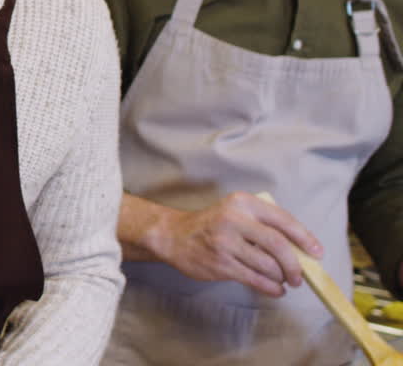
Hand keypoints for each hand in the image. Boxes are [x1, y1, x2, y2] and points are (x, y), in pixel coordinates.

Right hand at [123, 192, 322, 297]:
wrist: (174, 236)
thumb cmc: (212, 225)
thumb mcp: (236, 212)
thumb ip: (263, 225)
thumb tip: (300, 250)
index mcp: (243, 202)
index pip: (283, 220)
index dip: (305, 238)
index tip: (317, 252)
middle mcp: (233, 219)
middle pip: (278, 245)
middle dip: (295, 265)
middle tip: (299, 277)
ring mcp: (225, 242)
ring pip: (268, 265)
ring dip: (281, 278)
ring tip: (283, 281)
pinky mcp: (220, 263)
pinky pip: (255, 279)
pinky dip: (270, 288)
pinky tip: (274, 289)